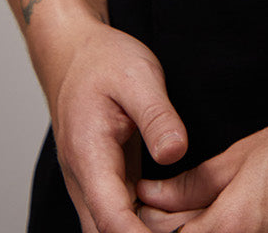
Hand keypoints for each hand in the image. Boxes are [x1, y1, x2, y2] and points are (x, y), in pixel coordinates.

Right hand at [34, 12, 187, 232]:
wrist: (74, 53)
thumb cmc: (103, 60)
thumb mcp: (138, 75)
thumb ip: (157, 116)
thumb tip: (175, 152)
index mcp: (88, 154)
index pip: (110, 217)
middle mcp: (84, 179)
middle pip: (109, 232)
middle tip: (193, 227)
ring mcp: (91, 183)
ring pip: (113, 228)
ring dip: (148, 231)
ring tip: (191, 222)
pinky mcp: (104, 181)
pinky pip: (120, 215)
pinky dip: (145, 222)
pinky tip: (177, 216)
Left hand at [136, 110, 267, 232]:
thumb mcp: (245, 154)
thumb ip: (196, 182)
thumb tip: (154, 192)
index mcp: (233, 224)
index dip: (145, 222)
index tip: (137, 204)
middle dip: (164, 228)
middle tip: (153, 207)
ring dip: (192, 230)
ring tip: (182, 212)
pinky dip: (219, 230)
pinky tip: (215, 217)